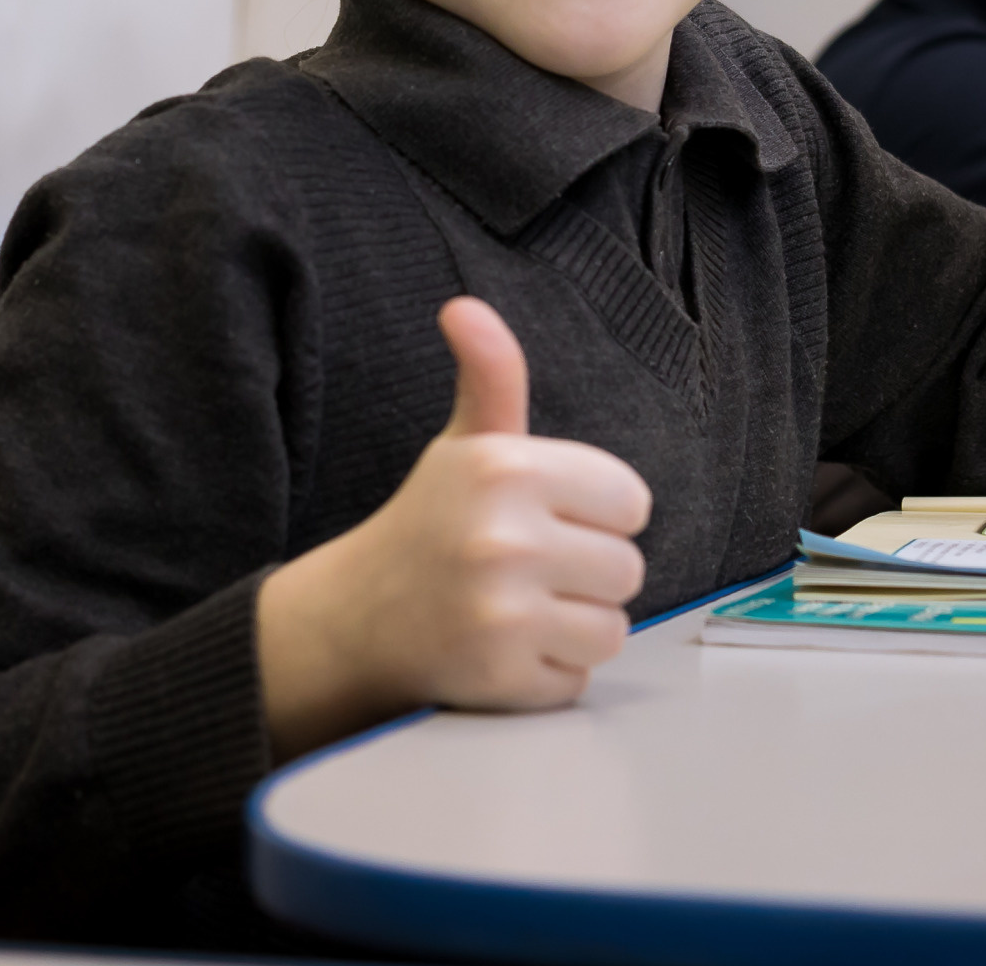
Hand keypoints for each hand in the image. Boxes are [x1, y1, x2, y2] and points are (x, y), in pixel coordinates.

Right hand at [254, 298, 651, 759]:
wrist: (354, 620)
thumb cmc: (428, 527)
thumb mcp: (462, 447)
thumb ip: (490, 378)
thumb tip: (466, 308)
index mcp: (505, 468)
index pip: (630, 500)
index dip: (594, 514)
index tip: (544, 518)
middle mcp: (503, 537)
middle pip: (628, 569)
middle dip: (585, 574)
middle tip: (525, 571)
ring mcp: (502, 612)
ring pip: (611, 627)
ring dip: (573, 627)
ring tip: (517, 609)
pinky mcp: (501, 676)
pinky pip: (578, 678)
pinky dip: (548, 673)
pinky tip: (502, 649)